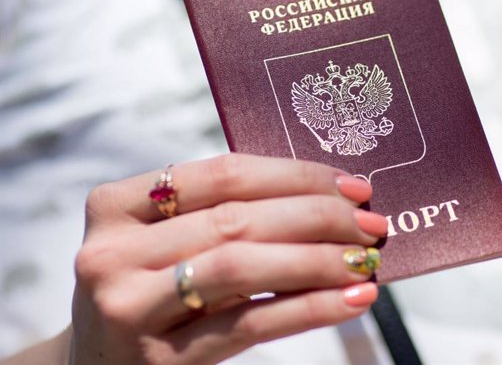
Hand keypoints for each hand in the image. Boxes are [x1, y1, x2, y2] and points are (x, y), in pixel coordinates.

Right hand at [68, 154, 386, 364]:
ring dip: (318, 259)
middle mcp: (111, 252)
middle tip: (369, 223)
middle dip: (317, 216)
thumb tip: (331, 201)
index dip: (295, 175)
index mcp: (116, 206)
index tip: (349, 185)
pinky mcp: (158, 361)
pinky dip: (311, 307)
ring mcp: (127, 307)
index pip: (222, 174)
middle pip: (236, 218)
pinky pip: (251, 324)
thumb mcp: (169, 245)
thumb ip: (224, 216)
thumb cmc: (152, 292)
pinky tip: (353, 299)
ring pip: (242, 266)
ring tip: (365, 260)